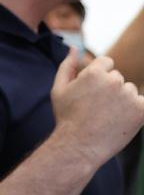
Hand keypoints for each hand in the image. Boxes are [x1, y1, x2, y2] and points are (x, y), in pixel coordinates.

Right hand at [51, 51, 143, 166]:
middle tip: (96, 108)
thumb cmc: (66, 117)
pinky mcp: (142, 110)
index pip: (107, 62)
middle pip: (118, 78)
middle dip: (110, 89)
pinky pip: (143, 103)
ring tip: (107, 117)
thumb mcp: (59, 89)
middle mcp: (114, 81)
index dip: (99, 77)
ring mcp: (129, 96)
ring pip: (130, 91)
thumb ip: (67, 65)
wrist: (79, 146)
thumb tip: (73, 47)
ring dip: (123, 100)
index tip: (93, 93)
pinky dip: (136, 110)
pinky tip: (122, 120)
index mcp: (94, 72)